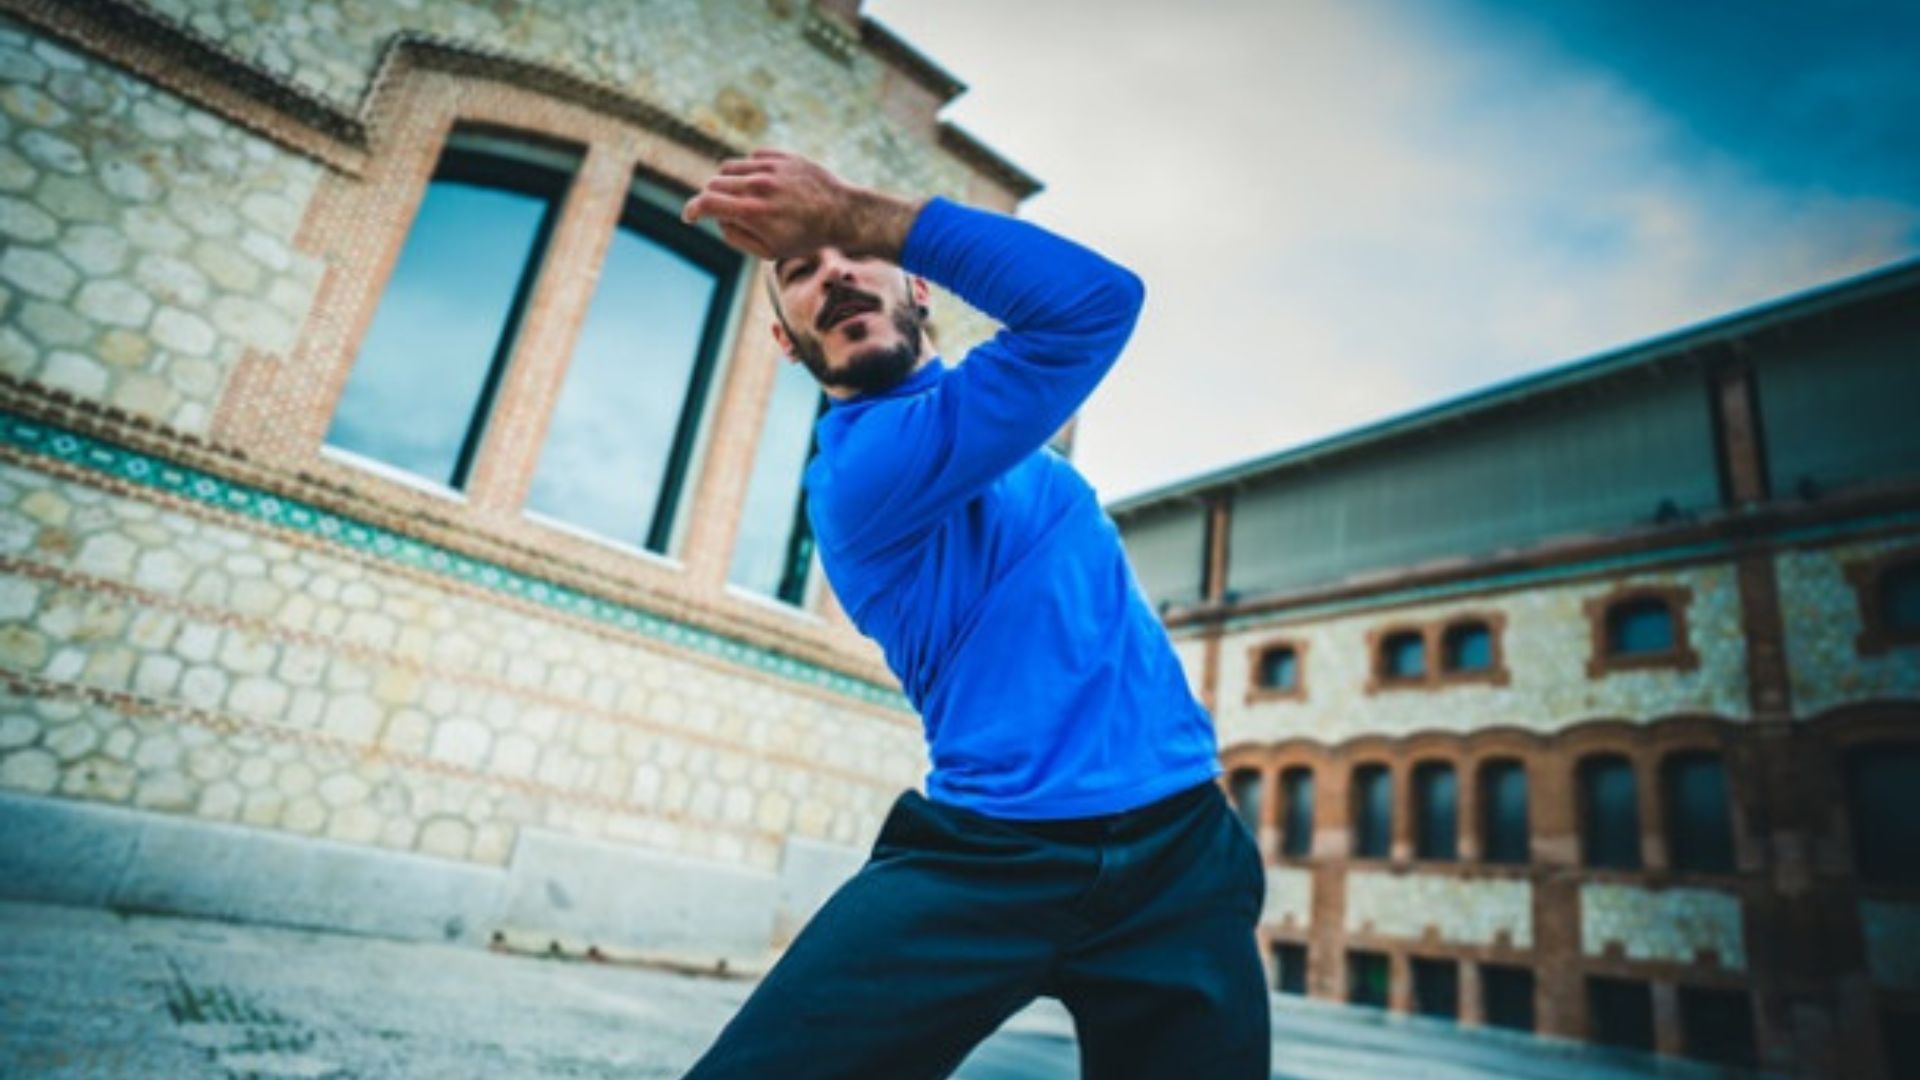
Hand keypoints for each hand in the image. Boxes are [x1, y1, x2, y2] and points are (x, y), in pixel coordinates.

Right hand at [681, 149, 919, 261]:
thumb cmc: (807, 238)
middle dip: (711, 198)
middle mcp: (758, 184)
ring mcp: (770, 167)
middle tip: (722, 211)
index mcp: (752, 211)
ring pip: (729, 167)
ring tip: (742, 197)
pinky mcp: (782, 156)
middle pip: (714, 183)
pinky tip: (761, 183)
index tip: (690, 216)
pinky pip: (751, 157)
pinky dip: (749, 169)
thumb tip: (718, 220)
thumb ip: (737, 236)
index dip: (692, 210)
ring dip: (727, 182)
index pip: (706, 202)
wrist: (843, 214)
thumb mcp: (769, 251)